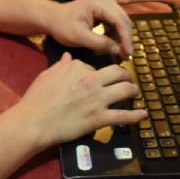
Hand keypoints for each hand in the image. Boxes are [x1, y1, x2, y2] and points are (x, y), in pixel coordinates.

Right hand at [15, 52, 146, 146]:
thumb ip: (61, 65)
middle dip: (125, 74)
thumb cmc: (37, 98)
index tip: (98, 78)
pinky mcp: (100, 118)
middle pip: (118, 72)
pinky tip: (144, 114)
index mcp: (77, 67)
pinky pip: (123, 116)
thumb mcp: (47, 75)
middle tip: (127, 78)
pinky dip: (136, 115)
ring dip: (133, 90)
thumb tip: (68, 57)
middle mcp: (91, 80)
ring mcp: (97, 99)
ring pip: (125, 90)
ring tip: (134, 92)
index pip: (94, 66)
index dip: (97, 73)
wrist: (35, 121)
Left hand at [46, 0, 133, 56]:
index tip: (128, 54)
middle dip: (125, 39)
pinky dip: (115, 34)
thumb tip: (119, 50)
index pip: (120, 21)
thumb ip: (100, 43)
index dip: (126, 39)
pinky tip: (111, 45)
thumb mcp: (79, 37)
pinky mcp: (106, 7)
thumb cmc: (62, 26)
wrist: (53, 18)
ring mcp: (107, 1)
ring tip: (118, 53)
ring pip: (121, 22)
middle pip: (123, 21)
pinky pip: (116, 22)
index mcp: (100, 2)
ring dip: (120, 38)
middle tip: (125, 57)